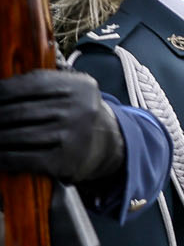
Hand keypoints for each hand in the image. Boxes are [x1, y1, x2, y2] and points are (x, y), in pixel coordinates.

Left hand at [0, 70, 125, 183]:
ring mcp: (72, 136)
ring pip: (17, 135)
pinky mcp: (64, 161)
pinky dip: (2, 157)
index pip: (28, 85)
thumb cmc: (76, 115)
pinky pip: (22, 158)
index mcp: (79, 86)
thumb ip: (41, 85)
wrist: (110, 146)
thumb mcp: (71, 91)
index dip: (1, 92)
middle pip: (19, 111)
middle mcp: (79, 109)